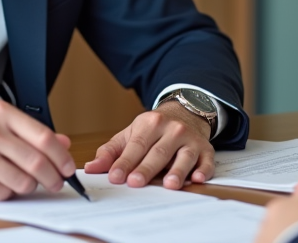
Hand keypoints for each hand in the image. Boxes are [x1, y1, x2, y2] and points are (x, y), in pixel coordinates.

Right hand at [0, 102, 75, 199]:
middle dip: (53, 178)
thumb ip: (31, 133)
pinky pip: (3, 192)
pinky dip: (6, 192)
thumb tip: (64, 143)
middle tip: (56, 183)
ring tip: (21, 181)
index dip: (62, 156)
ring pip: (22, 181)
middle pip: (36, 162)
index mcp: (1, 113)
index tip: (68, 168)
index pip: (43, 137)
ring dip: (28, 186)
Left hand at [84, 103, 213, 189]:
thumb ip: (111, 152)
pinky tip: (197, 178)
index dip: (124, 162)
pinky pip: (206, 160)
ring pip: (184, 156)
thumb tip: (91, 168)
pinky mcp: (206, 149)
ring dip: (177, 171)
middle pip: (158, 152)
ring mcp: (190, 139)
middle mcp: (172, 129)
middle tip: (135, 182)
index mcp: (150, 123)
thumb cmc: (153, 129)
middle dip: (146, 168)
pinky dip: (204, 170)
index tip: (114, 177)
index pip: (136, 145)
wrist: (185, 112)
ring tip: (168, 184)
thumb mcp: (130, 134)